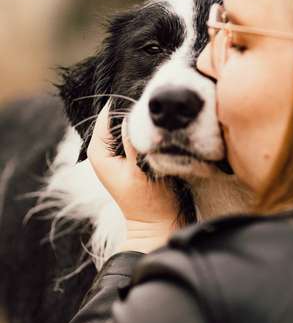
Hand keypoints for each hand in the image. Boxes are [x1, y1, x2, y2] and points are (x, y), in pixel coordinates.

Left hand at [87, 103, 179, 252]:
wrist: (158, 223)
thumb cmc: (148, 201)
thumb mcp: (138, 171)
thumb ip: (133, 143)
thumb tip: (133, 115)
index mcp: (99, 151)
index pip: (107, 115)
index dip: (125, 105)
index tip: (148, 100)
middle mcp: (106, 149)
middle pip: (118, 118)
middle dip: (137, 113)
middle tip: (158, 107)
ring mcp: (120, 153)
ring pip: (131, 126)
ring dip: (145, 123)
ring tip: (163, 116)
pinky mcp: (133, 156)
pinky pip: (139, 136)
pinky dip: (148, 132)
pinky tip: (163, 129)